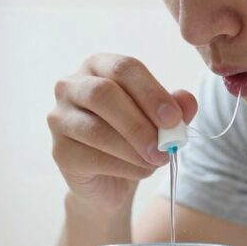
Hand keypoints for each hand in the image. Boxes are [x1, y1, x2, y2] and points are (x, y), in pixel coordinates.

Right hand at [48, 54, 197, 215]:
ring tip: (158, 160)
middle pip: (103, 94)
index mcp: (99, 66)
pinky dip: (124, 167)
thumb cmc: (134, 139)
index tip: (174, 118)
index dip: (151, 92)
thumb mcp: (160, 121)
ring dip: (134, 149)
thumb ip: (175, 108)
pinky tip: (141, 170)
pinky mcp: (59, 151)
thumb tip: (187, 101)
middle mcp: (71, 86)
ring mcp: (59, 118)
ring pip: (96, 129)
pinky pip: (92, 157)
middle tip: (167, 145)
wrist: (111, 179)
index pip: (124, 68)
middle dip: (140, 122)